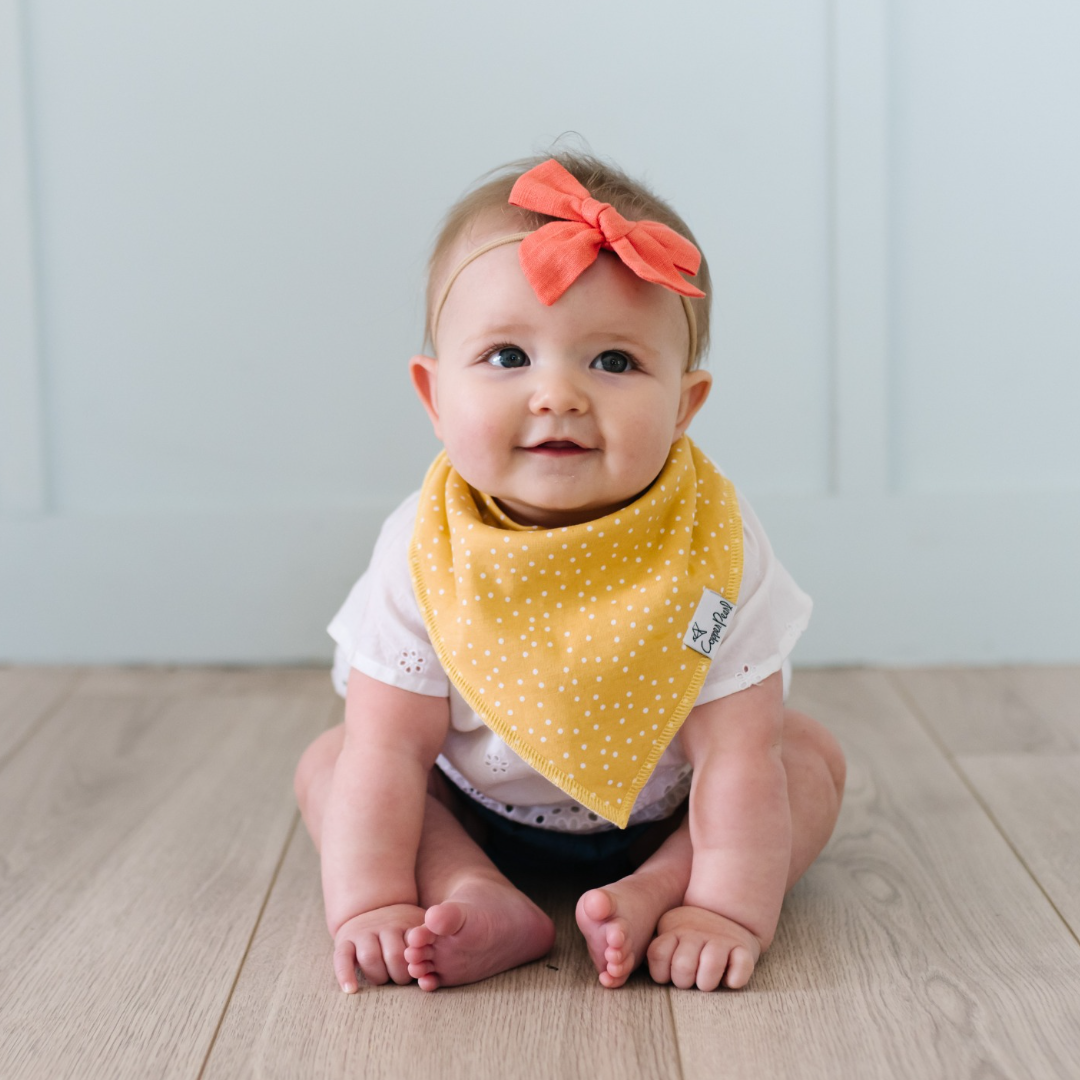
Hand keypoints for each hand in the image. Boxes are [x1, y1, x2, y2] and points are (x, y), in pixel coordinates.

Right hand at [333, 903, 426, 991]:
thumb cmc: (402, 925)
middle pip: (394, 956)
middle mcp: (383, 926)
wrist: (370, 905)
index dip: (418, 961)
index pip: (415, 944)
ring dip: (378, 976)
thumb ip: (432, 938)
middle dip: (400, 974)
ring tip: (383, 980)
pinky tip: (351, 990)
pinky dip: (345, 975)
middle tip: (402, 978)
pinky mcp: (345, 942)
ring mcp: (363, 933)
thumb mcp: (419, 924)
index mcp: (405, 923)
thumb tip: (446, 965)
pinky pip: (342, 958)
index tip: (421, 970)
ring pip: (370, 958)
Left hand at [646, 905, 761, 990]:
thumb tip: (627, 968)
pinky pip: (739, 972)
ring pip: (709, 971)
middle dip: (684, 982)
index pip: (658, 956)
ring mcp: (721, 940)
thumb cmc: (690, 933)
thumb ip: (655, 947)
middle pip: (682, 969)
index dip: (661, 973)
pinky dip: (733, 980)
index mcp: (674, 930)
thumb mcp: (669, 930)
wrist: (728, 912)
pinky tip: (728, 977)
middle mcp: (696, 933)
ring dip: (707, 983)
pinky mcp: (744, 948)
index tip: (668, 972)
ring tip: (706, 979)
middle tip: (690, 977)